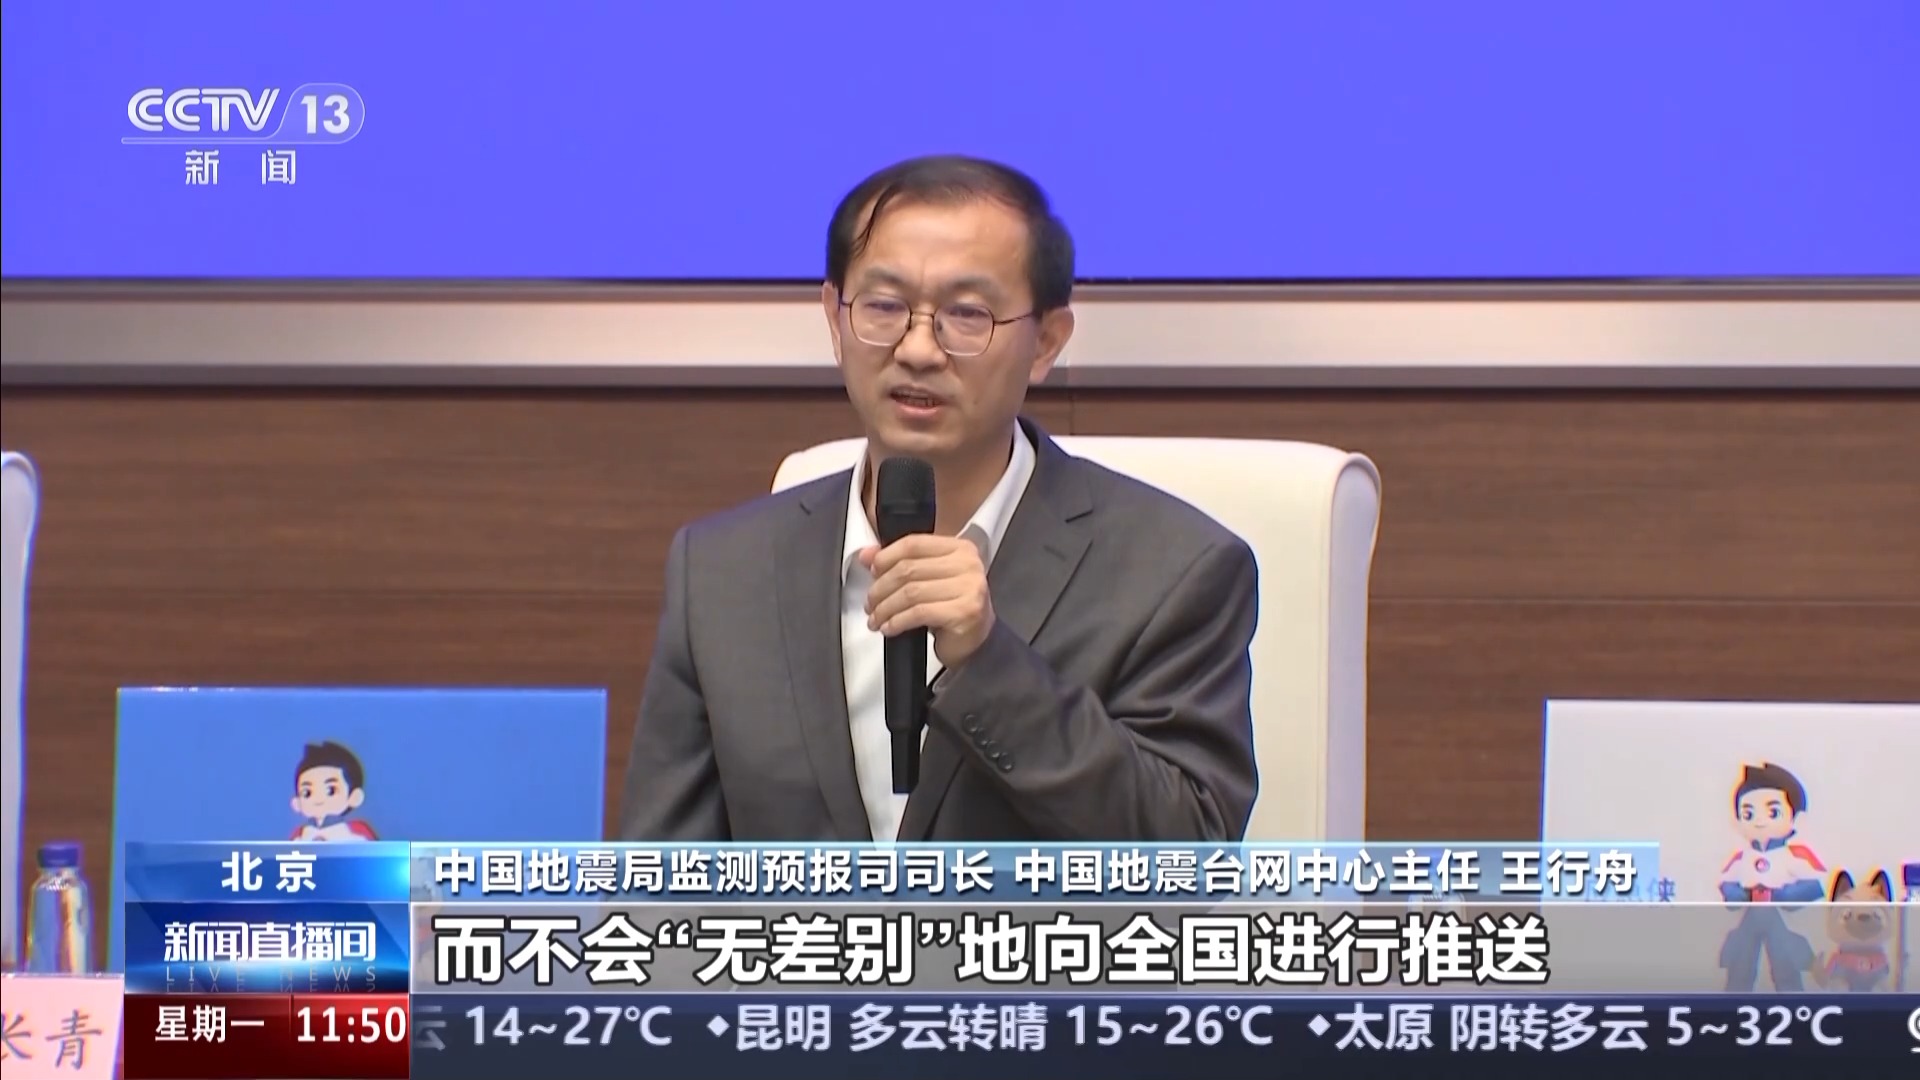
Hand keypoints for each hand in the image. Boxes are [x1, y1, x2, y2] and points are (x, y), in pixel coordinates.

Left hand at [862, 534, 995, 668]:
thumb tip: (866, 555)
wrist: (976, 641)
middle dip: (881, 588)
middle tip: (870, 603)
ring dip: (886, 608)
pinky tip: (889, 628)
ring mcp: (969, 587)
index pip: (914, 544)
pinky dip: (898, 621)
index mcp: (959, 548)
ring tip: (876, 619)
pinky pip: (919, 612)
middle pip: (909, 569)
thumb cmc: (951, 607)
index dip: (886, 557)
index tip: (871, 571)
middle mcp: (968, 564)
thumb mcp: (925, 580)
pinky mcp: (965, 612)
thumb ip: (898, 563)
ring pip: (911, 592)